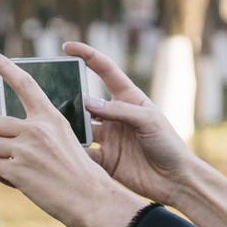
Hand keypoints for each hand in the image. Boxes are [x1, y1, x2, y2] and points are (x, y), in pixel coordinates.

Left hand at [0, 49, 146, 226]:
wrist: (93, 200)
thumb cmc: (82, 175)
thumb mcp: (66, 143)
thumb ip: (38, 134)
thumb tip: (6, 139)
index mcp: (51, 118)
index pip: (24, 83)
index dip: (4, 67)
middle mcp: (36, 129)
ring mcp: (26, 150)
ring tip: (14, 173)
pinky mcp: (18, 171)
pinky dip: (2, 177)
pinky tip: (20, 184)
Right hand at [65, 41, 195, 204]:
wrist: (176, 180)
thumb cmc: (169, 144)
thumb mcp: (148, 121)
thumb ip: (119, 111)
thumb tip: (87, 102)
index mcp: (128, 98)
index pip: (105, 71)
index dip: (87, 56)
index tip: (67, 46)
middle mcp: (115, 115)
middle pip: (86, 101)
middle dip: (69, 97)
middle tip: (50, 96)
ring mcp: (109, 137)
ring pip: (81, 128)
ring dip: (69, 126)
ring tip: (54, 124)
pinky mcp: (105, 159)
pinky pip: (84, 153)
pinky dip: (73, 152)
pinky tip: (62, 150)